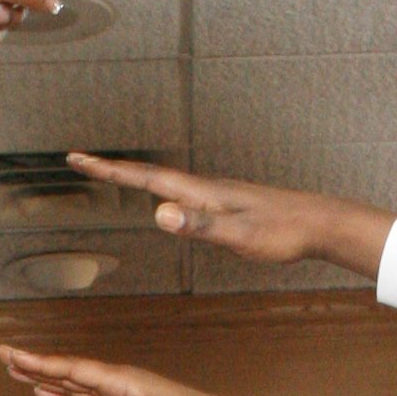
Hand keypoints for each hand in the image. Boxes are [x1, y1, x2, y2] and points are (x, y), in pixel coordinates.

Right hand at [0, 343, 243, 395]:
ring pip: (71, 385)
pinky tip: (47, 394)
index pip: (72, 369)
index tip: (14, 355)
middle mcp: (113, 383)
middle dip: (34, 363)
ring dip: (43, 378)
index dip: (41, 363)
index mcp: (120, 380)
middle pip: (65, 371)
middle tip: (4, 354)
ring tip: (16, 370)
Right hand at [69, 154, 389, 279]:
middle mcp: (204, 188)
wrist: (319, 223)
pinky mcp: (226, 204)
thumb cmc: (282, 232)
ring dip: (133, 179)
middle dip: (111, 170)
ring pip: (164, 183)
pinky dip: (159, 192)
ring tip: (109, 177)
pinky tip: (164, 203)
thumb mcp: (238, 235)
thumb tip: (158, 215)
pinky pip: (182, 195)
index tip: (77, 160)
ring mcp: (215, 195)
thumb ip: (199, 226)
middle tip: (80, 163)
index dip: (108, 171)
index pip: (145, 179)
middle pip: (148, 175)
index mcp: (201, 193)